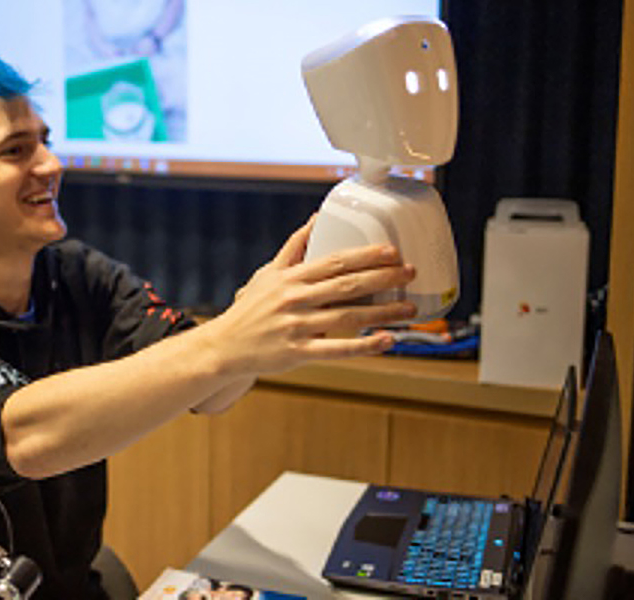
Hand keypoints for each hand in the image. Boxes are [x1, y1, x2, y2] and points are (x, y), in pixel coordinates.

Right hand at [206, 215, 416, 375]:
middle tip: (410, 273)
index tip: (392, 251)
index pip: (335, 261)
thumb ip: (294, 246)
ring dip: (383, 312)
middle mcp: (295, 299)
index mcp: (291, 278)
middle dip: (383, 278)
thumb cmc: (250, 309)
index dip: (366, 255)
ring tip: (409, 309)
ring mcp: (297, 326)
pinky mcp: (298, 352)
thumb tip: (316, 218)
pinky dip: (364, 345)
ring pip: (348, 316)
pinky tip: (386, 340)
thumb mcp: (268, 273)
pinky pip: (337, 349)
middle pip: (346, 285)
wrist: (224, 346)